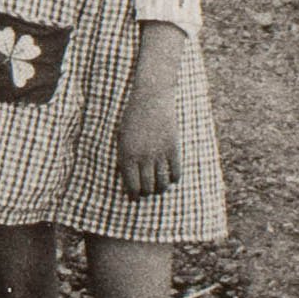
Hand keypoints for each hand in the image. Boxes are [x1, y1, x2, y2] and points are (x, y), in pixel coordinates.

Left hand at [116, 72, 181, 198]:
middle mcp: (143, 157)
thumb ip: (125, 156)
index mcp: (127, 154)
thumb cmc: (133, 117)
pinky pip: (175, 171)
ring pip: (162, 181)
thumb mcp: (122, 136)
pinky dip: (174, 178)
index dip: (134, 195)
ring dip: (161, 188)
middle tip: (148, 194)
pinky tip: (172, 179)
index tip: (135, 199)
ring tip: (160, 189)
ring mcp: (159, 153)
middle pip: (147, 186)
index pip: (131, 184)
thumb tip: (129, 178)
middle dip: (147, 193)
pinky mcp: (173, 147)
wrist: (151, 98)